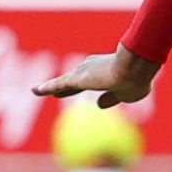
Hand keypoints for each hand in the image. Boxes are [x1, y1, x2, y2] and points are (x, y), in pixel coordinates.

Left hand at [33, 46, 159, 108]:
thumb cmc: (136, 80)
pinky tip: (35, 90)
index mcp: (107, 70)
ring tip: (37, 90)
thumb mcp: (127, 94)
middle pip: (76, 78)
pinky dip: (46, 87)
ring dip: (52, 87)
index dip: (86, 85)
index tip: (78, 90)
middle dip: (67, 84)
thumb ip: (112, 98)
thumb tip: (100, 105)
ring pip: (64, 81)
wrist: (134, 68)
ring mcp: (83, 71)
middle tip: (56, 92)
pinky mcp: (76, 78)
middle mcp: (93, 66)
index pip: (94, 79)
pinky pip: (57, 84)